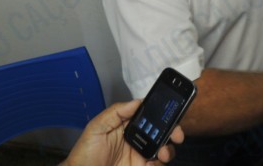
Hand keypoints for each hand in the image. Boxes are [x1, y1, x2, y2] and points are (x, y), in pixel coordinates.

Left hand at [62, 99, 183, 165]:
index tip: (171, 112)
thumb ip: (116, 112)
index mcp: (128, 126)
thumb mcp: (97, 127)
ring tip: (163, 153)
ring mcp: (140, 157)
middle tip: (177, 134)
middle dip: (173, 131)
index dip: (162, 113)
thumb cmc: (85, 153)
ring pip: (164, 150)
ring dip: (169, 150)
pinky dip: (159, 165)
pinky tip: (151, 164)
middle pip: (162, 133)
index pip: (149, 116)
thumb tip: (137, 101)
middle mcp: (137, 140)